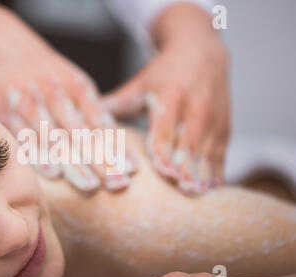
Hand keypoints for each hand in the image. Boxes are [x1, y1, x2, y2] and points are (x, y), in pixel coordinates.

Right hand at [0, 3, 137, 191]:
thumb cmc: (43, 69)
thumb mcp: (71, 78)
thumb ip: (88, 105)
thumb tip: (112, 137)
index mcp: (77, 85)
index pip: (101, 122)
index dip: (117, 147)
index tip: (132, 170)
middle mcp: (56, 93)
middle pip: (82, 133)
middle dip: (101, 161)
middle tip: (118, 184)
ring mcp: (30, 102)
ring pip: (55, 137)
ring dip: (74, 164)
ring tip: (91, 186)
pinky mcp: (5, 110)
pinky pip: (24, 137)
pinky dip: (38, 155)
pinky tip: (53, 173)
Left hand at [102, 4, 229, 194]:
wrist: (200, 52)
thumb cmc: (162, 75)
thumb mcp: (138, 85)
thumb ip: (114, 105)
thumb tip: (79, 122)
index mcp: (170, 96)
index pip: (166, 129)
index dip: (165, 152)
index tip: (165, 173)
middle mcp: (195, 106)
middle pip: (190, 142)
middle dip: (188, 168)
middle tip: (184, 191)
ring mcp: (213, 116)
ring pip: (209, 149)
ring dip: (205, 173)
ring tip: (199, 195)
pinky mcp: (225, 124)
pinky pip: (222, 151)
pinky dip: (219, 170)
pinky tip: (214, 189)